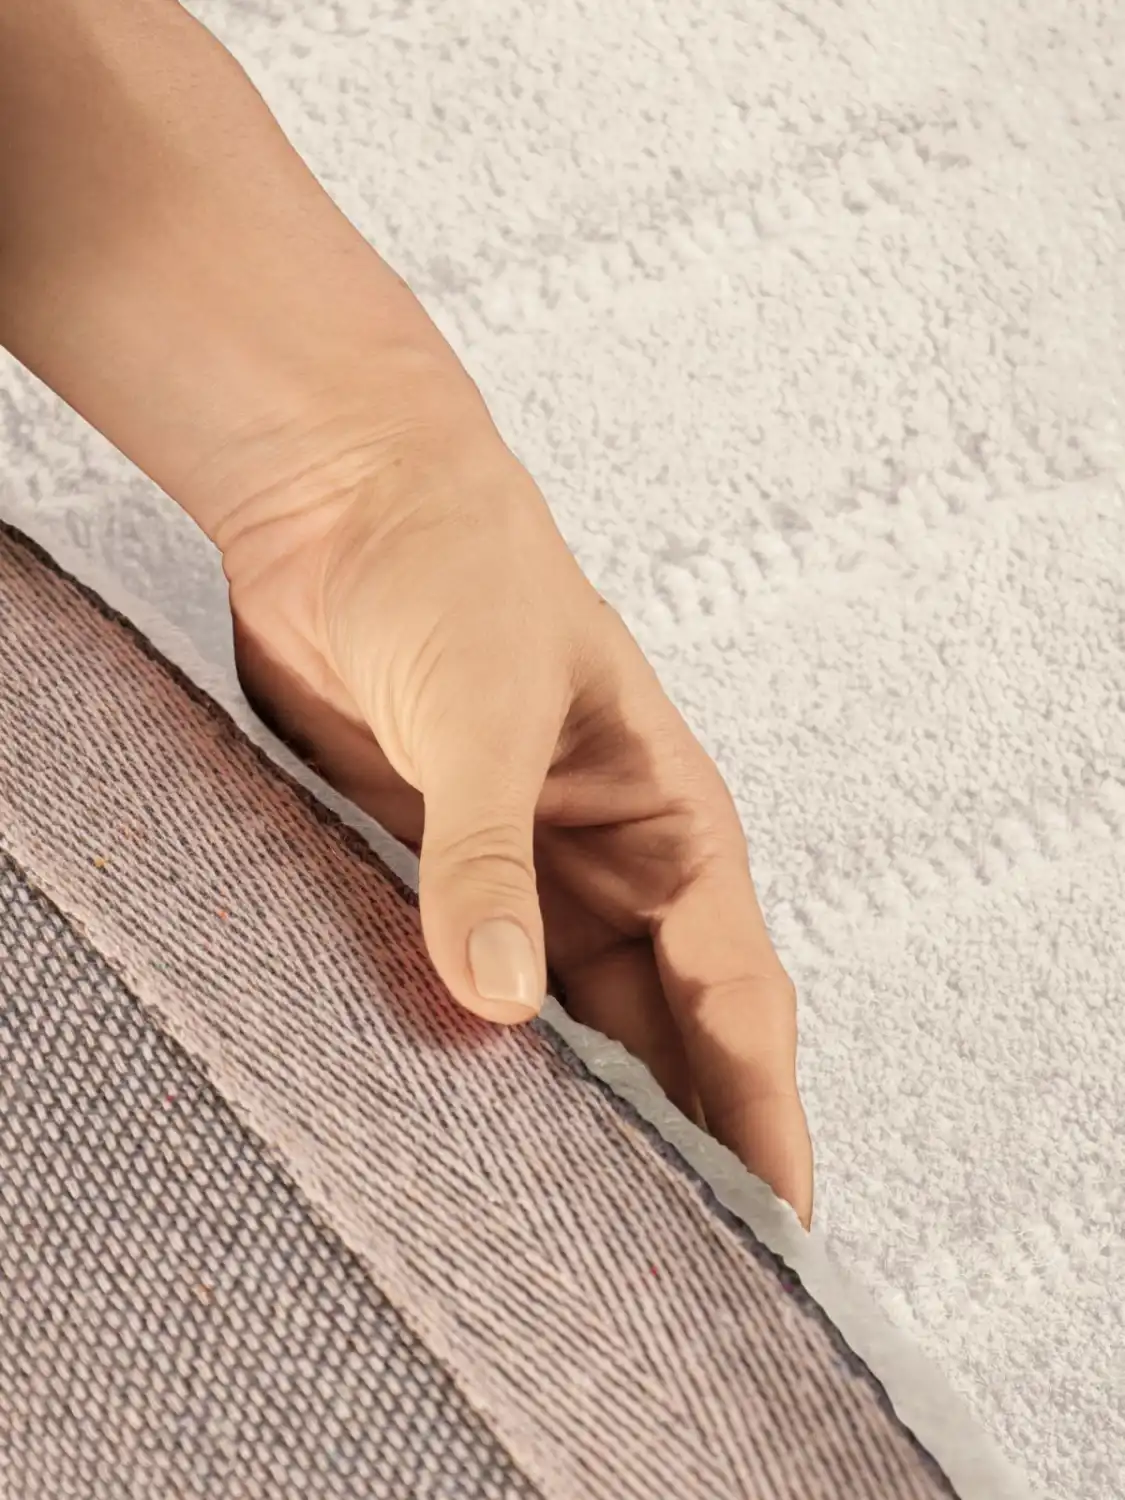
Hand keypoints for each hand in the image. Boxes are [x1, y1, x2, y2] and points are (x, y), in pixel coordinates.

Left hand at [219, 380, 813, 1226]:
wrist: (345, 504)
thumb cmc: (455, 572)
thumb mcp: (486, 711)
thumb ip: (486, 857)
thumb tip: (497, 1005)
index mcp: (670, 826)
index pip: (740, 998)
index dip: (762, 1114)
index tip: (778, 1227)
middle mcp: (606, 866)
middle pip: (661, 1036)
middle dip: (672, 1140)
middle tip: (659, 1267)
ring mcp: (519, 874)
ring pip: (565, 1025)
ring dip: (566, 1108)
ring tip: (555, 1222)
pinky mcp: (433, 868)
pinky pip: (464, 983)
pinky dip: (467, 1053)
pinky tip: (447, 1116)